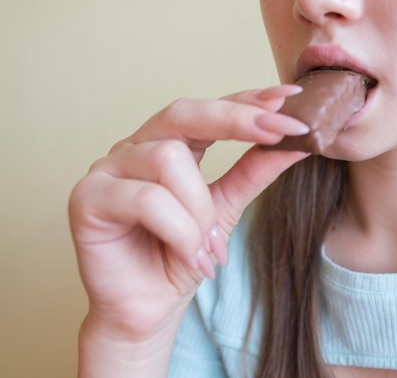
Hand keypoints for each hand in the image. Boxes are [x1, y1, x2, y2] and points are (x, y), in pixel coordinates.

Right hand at [68, 85, 308, 342]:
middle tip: (278, 132)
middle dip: (235, 119)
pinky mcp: (87, 198)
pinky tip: (190, 257)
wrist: (151, 310)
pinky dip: (180, 231)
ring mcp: (108, 168)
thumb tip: (297, 142)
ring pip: (168, 159)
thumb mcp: (229, 208)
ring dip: (201, 209)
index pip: (210, 109)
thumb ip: (255, 171)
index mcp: (170, 143)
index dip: (249, 100)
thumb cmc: (184, 256)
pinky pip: (147, 199)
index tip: (291, 100)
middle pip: (183, 112)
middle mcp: (136, 147)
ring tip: (210, 246)